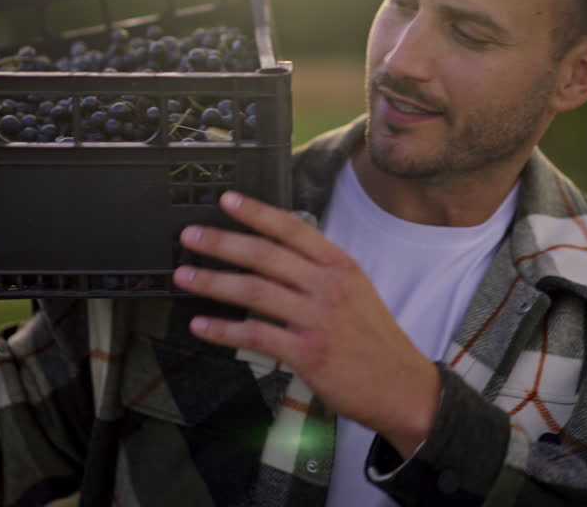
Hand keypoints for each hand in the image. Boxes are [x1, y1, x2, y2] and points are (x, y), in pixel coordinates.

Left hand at [174, 190, 439, 457]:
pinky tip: (202, 326)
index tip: (227, 200)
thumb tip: (276, 254)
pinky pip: (256, 335)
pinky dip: (224, 330)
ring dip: (213, 282)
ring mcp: (318, 319)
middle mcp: (328, 286)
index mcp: (340, 265)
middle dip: (222, 243)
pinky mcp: (308, 353)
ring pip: (254, 291)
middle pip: (265, 255)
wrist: (402, 386)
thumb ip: (319, 271)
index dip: (256, 212)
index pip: (292, 229)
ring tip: (184, 277)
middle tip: (189, 236)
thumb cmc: (374, 339)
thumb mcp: (356, 290)